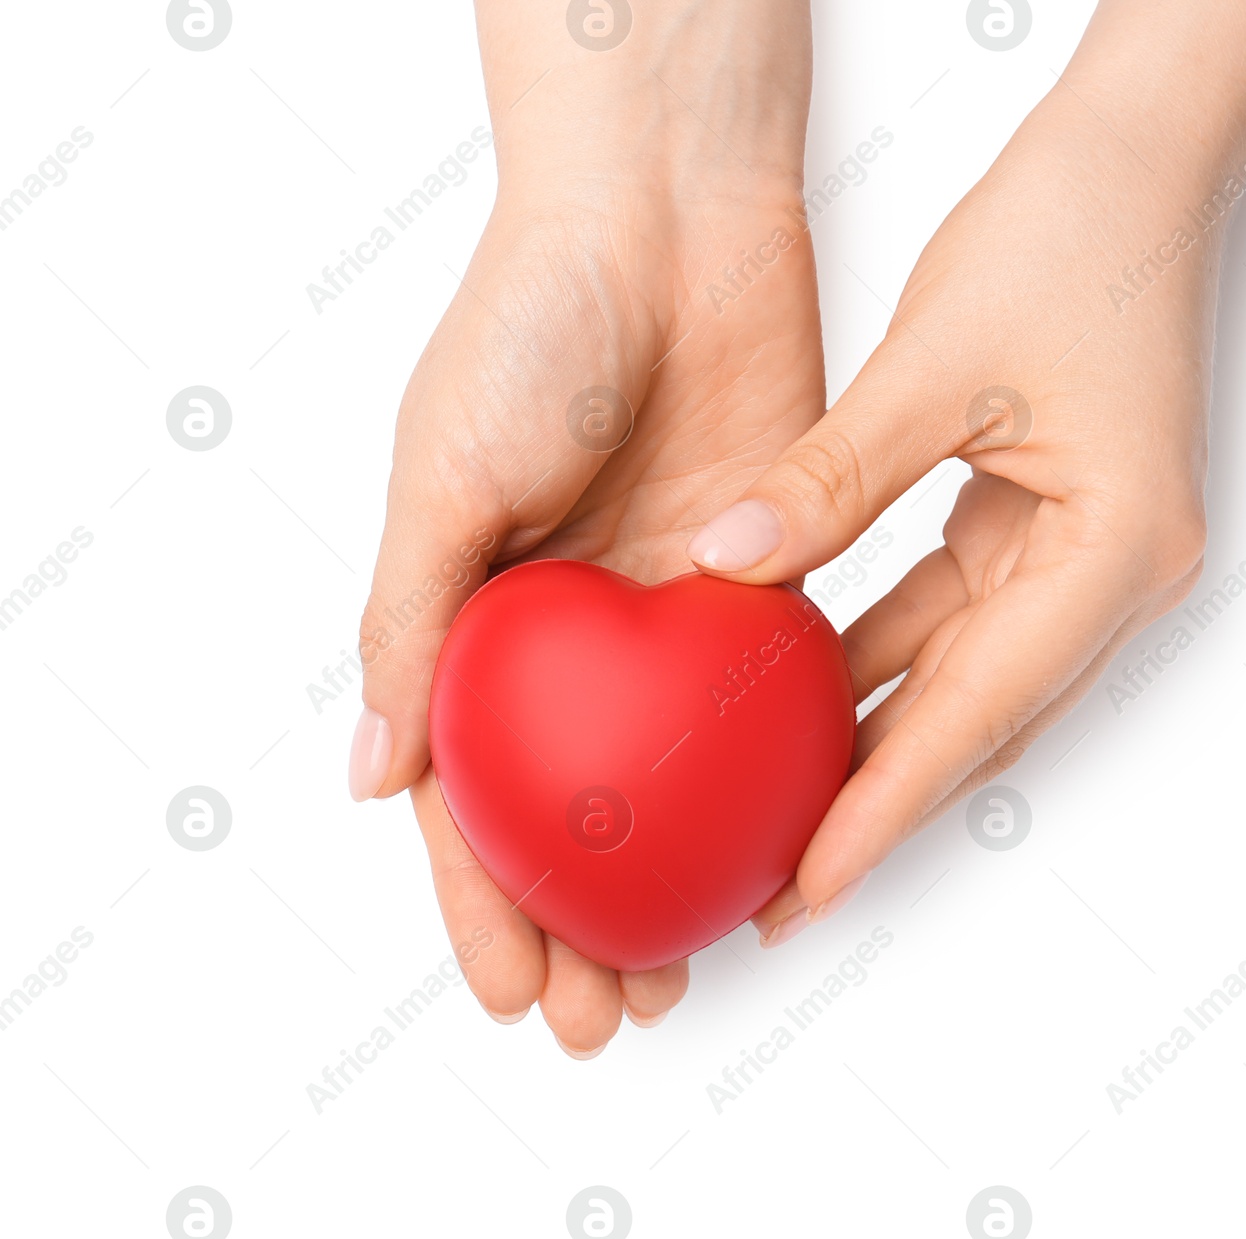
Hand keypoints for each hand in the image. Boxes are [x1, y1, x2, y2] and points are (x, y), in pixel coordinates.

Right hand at [352, 0, 820, 1054]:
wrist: (666, 218)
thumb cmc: (531, 323)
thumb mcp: (442, 474)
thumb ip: (409, 625)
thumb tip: (377, 778)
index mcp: (481, 614)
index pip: (476, 792)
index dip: (487, 900)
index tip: (515, 992)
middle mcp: (572, 627)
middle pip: (582, 809)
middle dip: (591, 921)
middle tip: (619, 1019)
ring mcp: (666, 609)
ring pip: (677, 778)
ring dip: (683, 875)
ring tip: (699, 969)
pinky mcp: (760, 574)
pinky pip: (763, 696)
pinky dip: (768, 775)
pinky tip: (779, 847)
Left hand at [690, 0, 1245, 943]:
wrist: (1137, 164)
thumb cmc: (1069, 240)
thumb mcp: (935, 367)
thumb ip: (832, 478)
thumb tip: (728, 563)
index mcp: (1114, 554)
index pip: (976, 712)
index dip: (885, 810)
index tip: (810, 888)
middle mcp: (1116, 578)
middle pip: (978, 724)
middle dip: (877, 806)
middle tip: (781, 888)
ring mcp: (1090, 558)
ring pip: (964, 680)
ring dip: (877, 739)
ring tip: (782, 808)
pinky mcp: (1052, 529)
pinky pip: (954, 618)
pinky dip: (885, 656)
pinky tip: (806, 684)